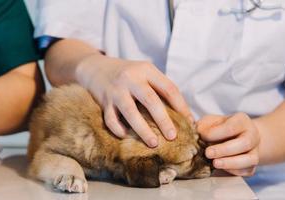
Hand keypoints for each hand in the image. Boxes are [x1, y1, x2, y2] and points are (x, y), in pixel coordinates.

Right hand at [76, 54, 192, 146]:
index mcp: (147, 70)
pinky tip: (126, 136)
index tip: (189, 122)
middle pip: (151, 100)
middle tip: (173, 137)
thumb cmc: (128, 75)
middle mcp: (131, 78)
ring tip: (153, 144)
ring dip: (143, 130)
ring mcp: (116, 90)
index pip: (168, 88)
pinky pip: (111, 119)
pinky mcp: (104, 101)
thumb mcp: (145, 73)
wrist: (95, 67)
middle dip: (163, 120)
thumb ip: (160, 89)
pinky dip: (119, 129)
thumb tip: (184, 116)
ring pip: (130, 112)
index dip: (181, 106)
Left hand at [197, 113, 259, 175]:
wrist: (234, 138)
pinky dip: (234, 171)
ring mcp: (255, 150)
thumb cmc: (219, 128)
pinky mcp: (252, 165)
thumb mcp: (210, 122)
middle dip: (224, 150)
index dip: (215, 133)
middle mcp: (252, 134)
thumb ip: (204, 126)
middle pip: (244, 143)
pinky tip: (222, 168)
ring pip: (250, 159)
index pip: (231, 127)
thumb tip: (197, 134)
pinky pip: (247, 170)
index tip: (202, 137)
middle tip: (208, 153)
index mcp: (241, 120)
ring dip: (231, 162)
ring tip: (215, 163)